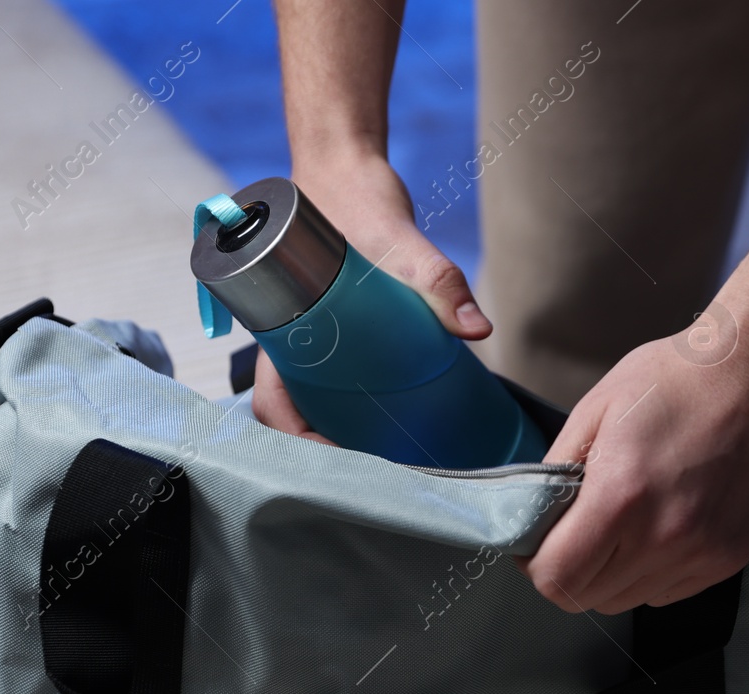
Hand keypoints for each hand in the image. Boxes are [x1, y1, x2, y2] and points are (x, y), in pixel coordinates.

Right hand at [251, 154, 489, 438]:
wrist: (345, 165)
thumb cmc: (355, 198)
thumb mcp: (400, 241)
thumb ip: (439, 282)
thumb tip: (476, 330)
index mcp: (283, 329)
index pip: (272, 404)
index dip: (297, 442)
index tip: (339, 461)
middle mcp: (288, 342)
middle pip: (291, 417)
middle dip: (325, 452)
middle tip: (380, 474)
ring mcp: (307, 341)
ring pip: (312, 405)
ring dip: (341, 435)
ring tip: (391, 460)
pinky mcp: (330, 335)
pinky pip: (332, 383)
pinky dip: (353, 410)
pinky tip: (391, 426)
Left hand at [518, 331, 748, 614]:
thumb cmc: (681, 380)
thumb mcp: (596, 409)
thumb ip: (554, 472)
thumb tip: (530, 515)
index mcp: (621, 497)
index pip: (556, 577)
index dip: (535, 563)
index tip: (538, 541)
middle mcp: (664, 537)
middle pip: (588, 598)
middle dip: (570, 568)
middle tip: (577, 528)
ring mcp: (702, 554)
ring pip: (628, 601)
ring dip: (611, 573)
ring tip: (624, 522)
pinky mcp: (729, 558)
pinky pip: (668, 593)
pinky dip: (651, 572)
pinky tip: (658, 527)